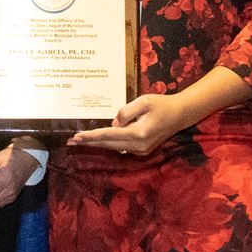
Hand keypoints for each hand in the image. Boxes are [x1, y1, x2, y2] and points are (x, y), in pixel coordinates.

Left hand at [69, 93, 191, 155]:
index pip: (109, 135)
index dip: (91, 136)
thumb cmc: (162, 104)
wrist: (180, 115)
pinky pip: (120, 146)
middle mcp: (138, 145)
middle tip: (71, 141)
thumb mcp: (144, 101)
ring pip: (113, 147)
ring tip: (80, 140)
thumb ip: (126, 111)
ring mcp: (141, 150)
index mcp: (139, 133)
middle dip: (89, 142)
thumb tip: (113, 124)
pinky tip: (97, 139)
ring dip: (97, 143)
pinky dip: (108, 142)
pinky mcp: (142, 150)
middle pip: (108, 144)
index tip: (77, 136)